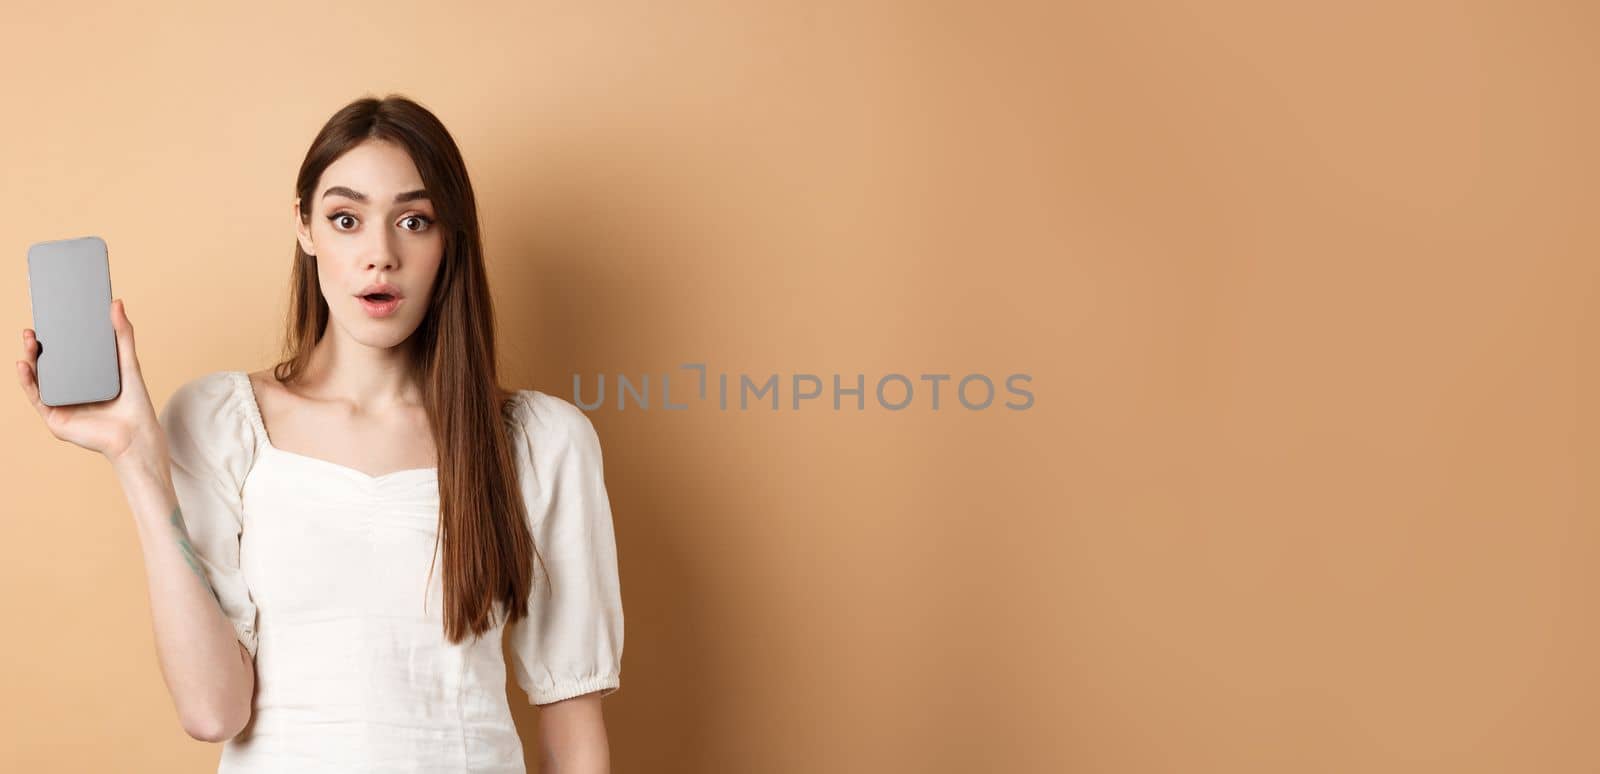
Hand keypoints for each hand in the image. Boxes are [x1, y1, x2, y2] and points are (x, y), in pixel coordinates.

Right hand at [16, 298, 164, 466]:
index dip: (52, 337)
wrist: (136, 436)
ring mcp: (61, 403)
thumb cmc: (135, 404)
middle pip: (47, 365)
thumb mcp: (128, 363)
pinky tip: (24, 365)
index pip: (64, 353)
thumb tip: (116, 302)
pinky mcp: (55, 418)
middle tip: (32, 329)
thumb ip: (122, 334)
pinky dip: (28, 381)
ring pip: (37, 379)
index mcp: (85, 376)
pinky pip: (36, 397)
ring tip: (29, 341)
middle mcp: (71, 389)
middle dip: (35, 346)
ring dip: (28, 359)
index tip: (46, 317)